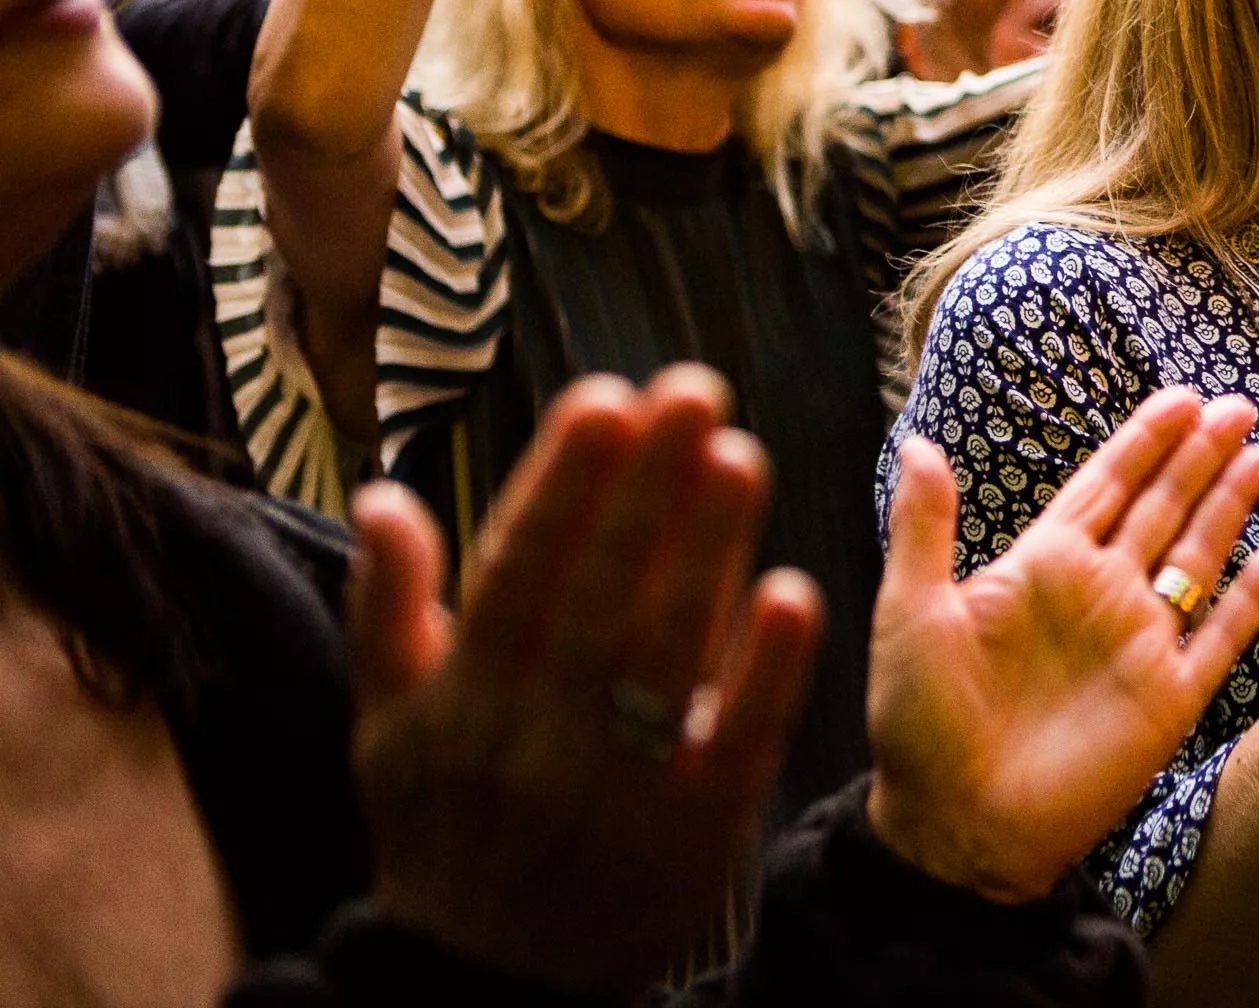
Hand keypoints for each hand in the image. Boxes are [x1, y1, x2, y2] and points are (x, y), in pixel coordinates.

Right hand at [347, 366, 822, 997]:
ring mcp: (617, 786)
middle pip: (602, 592)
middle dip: (648, 485)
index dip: (561, 481)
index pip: (518, 569)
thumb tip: (385, 493)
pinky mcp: (693, 832)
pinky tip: (796, 591)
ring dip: (709, 550)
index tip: (605, 395)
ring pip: (668, 650)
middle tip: (695, 389)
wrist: (492, 985)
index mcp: (463, 700)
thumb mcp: (386, 731)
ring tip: (742, 455)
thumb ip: (388, 609)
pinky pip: (734, 740)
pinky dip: (765, 670)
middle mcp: (536, 736)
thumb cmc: (441, 833)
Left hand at [868, 403, 1258, 903]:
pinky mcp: (1167, 700)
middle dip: (1199, 456)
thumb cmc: (919, 724)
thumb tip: (918, 443)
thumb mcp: (911, 612)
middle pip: (1161, 508)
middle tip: (1238, 405)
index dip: (1143, 441)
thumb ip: (927, 528)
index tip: (1181, 397)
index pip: (1104, 487)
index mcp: (1042, 568)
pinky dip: (1247, 601)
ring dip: (1227, 508)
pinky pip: (1219, 640)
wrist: (955, 828)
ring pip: (1196, 559)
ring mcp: (1137, 646)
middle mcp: (1097, 596)